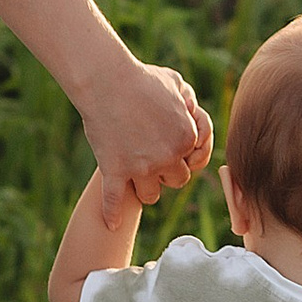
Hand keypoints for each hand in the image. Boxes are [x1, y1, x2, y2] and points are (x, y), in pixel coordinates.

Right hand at [79, 57, 211, 209]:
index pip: (194, 162)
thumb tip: (194, 118)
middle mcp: (168, 157)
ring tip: (134, 177)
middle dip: (166, 172)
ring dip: (144, 188)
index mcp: (187, 138)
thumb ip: (191, 106)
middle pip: (175, 181)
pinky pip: (114, 202)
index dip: (183, 156)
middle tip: (151, 158)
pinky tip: (111, 223)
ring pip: (150, 196)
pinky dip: (112, 214)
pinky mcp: (114, 171)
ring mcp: (140, 167)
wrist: (107, 80)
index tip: (169, 147)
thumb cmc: (142, 78)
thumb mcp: (177, 85)